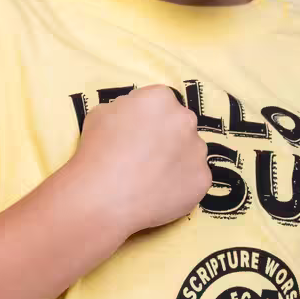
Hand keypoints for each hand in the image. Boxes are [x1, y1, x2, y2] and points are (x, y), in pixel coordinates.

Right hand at [66, 84, 212, 234]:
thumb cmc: (96, 153)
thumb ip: (125, 108)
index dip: (146, 117)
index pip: (159, 101)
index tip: (135, 133)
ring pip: (189, 151)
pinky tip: (158, 192)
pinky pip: (193, 178)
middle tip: (144, 156)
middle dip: (165, 136)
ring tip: (150, 178)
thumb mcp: (100, 114)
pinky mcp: (203, 180)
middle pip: (179, 124)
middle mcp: (186, 120)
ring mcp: (198, 151)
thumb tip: (134, 117)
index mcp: (161, 99)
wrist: (104, 199)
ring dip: (175, 159)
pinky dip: (180, 185)